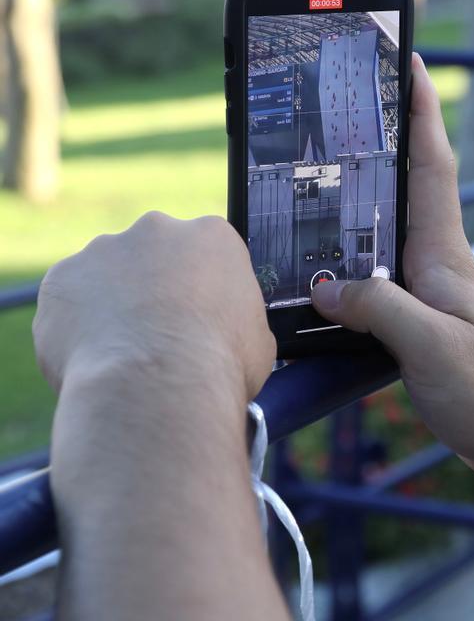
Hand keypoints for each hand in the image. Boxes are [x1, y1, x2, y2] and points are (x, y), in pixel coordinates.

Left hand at [34, 215, 288, 620]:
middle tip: (163, 350)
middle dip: (159, 298)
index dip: (204, 298)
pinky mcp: (63, 280)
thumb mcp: (259, 348)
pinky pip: (71, 302)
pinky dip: (77, 330)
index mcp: (215, 239)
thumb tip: (261, 363)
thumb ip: (247, 334)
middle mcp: (161, 231)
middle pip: (157, 258)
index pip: (209, 257)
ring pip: (110, 280)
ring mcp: (107, 251)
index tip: (198, 328)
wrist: (157, 391)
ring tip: (123, 369)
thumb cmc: (224, 375)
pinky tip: (91, 368)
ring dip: (116, 314)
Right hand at [312, 53, 473, 482]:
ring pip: (385, 229)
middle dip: (381, 138)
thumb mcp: (432, 348)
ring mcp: (427, 291)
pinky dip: (346, 260)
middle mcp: (435, 263)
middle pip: (405, 185)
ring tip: (318, 169)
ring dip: (359, 196)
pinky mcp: (417, 321)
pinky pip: (374, 276)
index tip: (408, 61)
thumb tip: (324, 285)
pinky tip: (319, 268)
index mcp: (445, 254)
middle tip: (345, 101)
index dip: (420, 110)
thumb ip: (380, 309)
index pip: (433, 164)